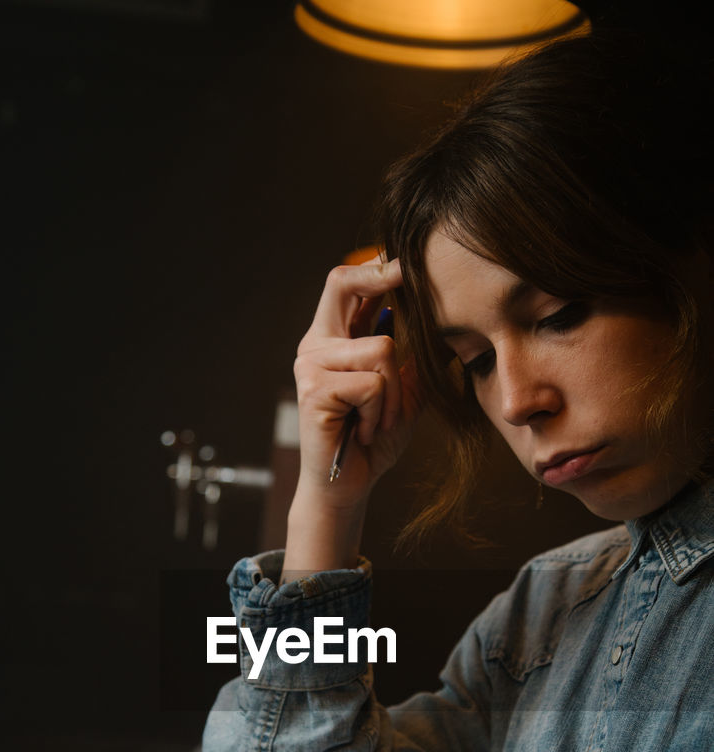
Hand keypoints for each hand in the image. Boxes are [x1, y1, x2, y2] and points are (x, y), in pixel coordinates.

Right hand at [294, 256, 419, 499]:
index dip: (376, 266)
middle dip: (379, 275)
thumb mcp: (404, 392)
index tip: (406, 257)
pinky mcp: (314, 389)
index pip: (348, 285)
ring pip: (380, 349)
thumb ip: (415, 358)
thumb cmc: (373, 440)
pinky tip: (363, 430)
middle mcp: (317, 345)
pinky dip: (379, 412)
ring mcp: (311, 365)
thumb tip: (449, 323)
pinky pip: (371, 383)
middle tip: (407, 271)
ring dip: (394, 393)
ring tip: (379, 420)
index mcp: (335, 339)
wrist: (348, 485)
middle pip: (343, 283)